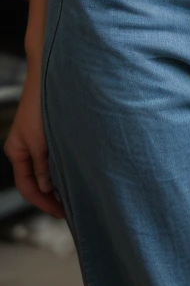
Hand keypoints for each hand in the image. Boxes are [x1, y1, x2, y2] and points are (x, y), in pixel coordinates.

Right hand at [3, 71, 65, 218]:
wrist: (51, 73)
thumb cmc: (41, 102)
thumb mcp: (39, 139)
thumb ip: (42, 165)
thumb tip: (45, 188)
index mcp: (16, 151)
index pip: (27, 187)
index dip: (43, 202)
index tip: (60, 212)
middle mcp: (26, 148)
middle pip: (37, 180)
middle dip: (52, 195)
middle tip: (72, 207)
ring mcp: (38, 140)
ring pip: (48, 168)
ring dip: (59, 181)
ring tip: (77, 192)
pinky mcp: (51, 131)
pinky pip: (55, 156)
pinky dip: (64, 166)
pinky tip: (78, 170)